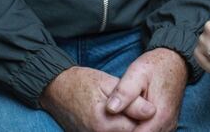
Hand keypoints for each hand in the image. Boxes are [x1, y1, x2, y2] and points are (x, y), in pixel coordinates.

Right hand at [39, 66, 154, 131]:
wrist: (57, 89)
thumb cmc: (83, 82)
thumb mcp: (110, 84)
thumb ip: (132, 100)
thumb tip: (152, 111)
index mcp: (105, 123)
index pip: (139, 127)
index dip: (147, 116)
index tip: (150, 105)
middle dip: (139, 122)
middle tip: (142, 107)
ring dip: (128, 124)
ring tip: (131, 111)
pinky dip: (119, 127)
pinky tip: (121, 117)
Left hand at [107, 48, 187, 131]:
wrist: (175, 61)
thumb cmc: (155, 66)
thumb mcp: (137, 73)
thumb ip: (124, 91)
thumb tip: (110, 109)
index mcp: (160, 116)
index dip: (121, 131)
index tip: (113, 121)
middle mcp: (167, 125)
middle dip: (127, 130)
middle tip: (118, 116)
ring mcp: (169, 125)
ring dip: (133, 129)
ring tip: (125, 115)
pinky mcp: (167, 123)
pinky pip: (153, 131)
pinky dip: (141, 127)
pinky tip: (132, 117)